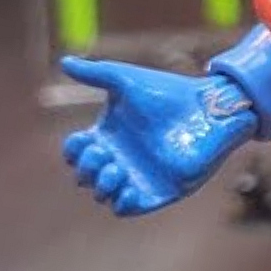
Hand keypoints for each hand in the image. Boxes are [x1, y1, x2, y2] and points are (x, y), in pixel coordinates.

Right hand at [60, 56, 257, 215]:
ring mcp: (139, 176)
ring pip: (104, 194)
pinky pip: (129, 209)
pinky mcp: (160, 190)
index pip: (77, 153)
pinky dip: (122, 205)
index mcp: (110, 136)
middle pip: (85, 176)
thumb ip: (94, 73)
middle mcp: (121, 158)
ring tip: (116, 169)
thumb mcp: (125, 80)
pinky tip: (128, 189)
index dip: (74, 151)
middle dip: (86, 168)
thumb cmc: (168, 93)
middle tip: (104, 153)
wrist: (207, 109)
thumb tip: (63, 61)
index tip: (84, 139)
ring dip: (101, 186)